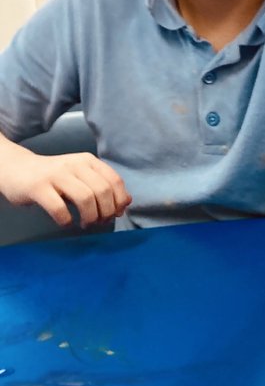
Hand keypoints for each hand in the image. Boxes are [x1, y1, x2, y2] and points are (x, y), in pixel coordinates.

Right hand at [0, 149, 131, 227]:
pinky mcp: (39, 187)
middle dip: (106, 212)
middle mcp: (74, 165)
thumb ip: (103, 186)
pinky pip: (59, 208)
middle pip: (102, 191)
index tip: (115, 214)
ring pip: (85, 198)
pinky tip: (67, 222)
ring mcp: (56, 175)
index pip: (114, 181)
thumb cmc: (53, 177)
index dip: (119, 201)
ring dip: (89, 217)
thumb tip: (127, 201)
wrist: (16, 169)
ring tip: (85, 224)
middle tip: (99, 222)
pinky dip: (67, 220)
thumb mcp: (81, 176)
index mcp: (88, 161)